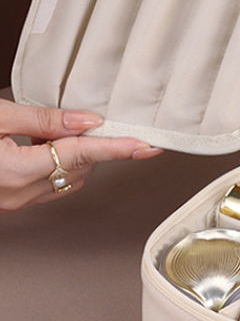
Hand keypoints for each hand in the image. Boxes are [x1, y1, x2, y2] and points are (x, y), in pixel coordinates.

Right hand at [0, 99, 161, 211]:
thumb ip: (42, 119)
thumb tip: (84, 121)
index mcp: (15, 172)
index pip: (81, 156)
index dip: (117, 148)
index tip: (145, 146)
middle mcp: (18, 193)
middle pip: (78, 167)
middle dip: (86, 142)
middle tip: (78, 120)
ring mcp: (14, 201)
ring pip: (67, 177)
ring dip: (70, 153)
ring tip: (43, 130)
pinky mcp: (11, 200)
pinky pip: (48, 184)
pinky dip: (55, 163)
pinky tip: (38, 144)